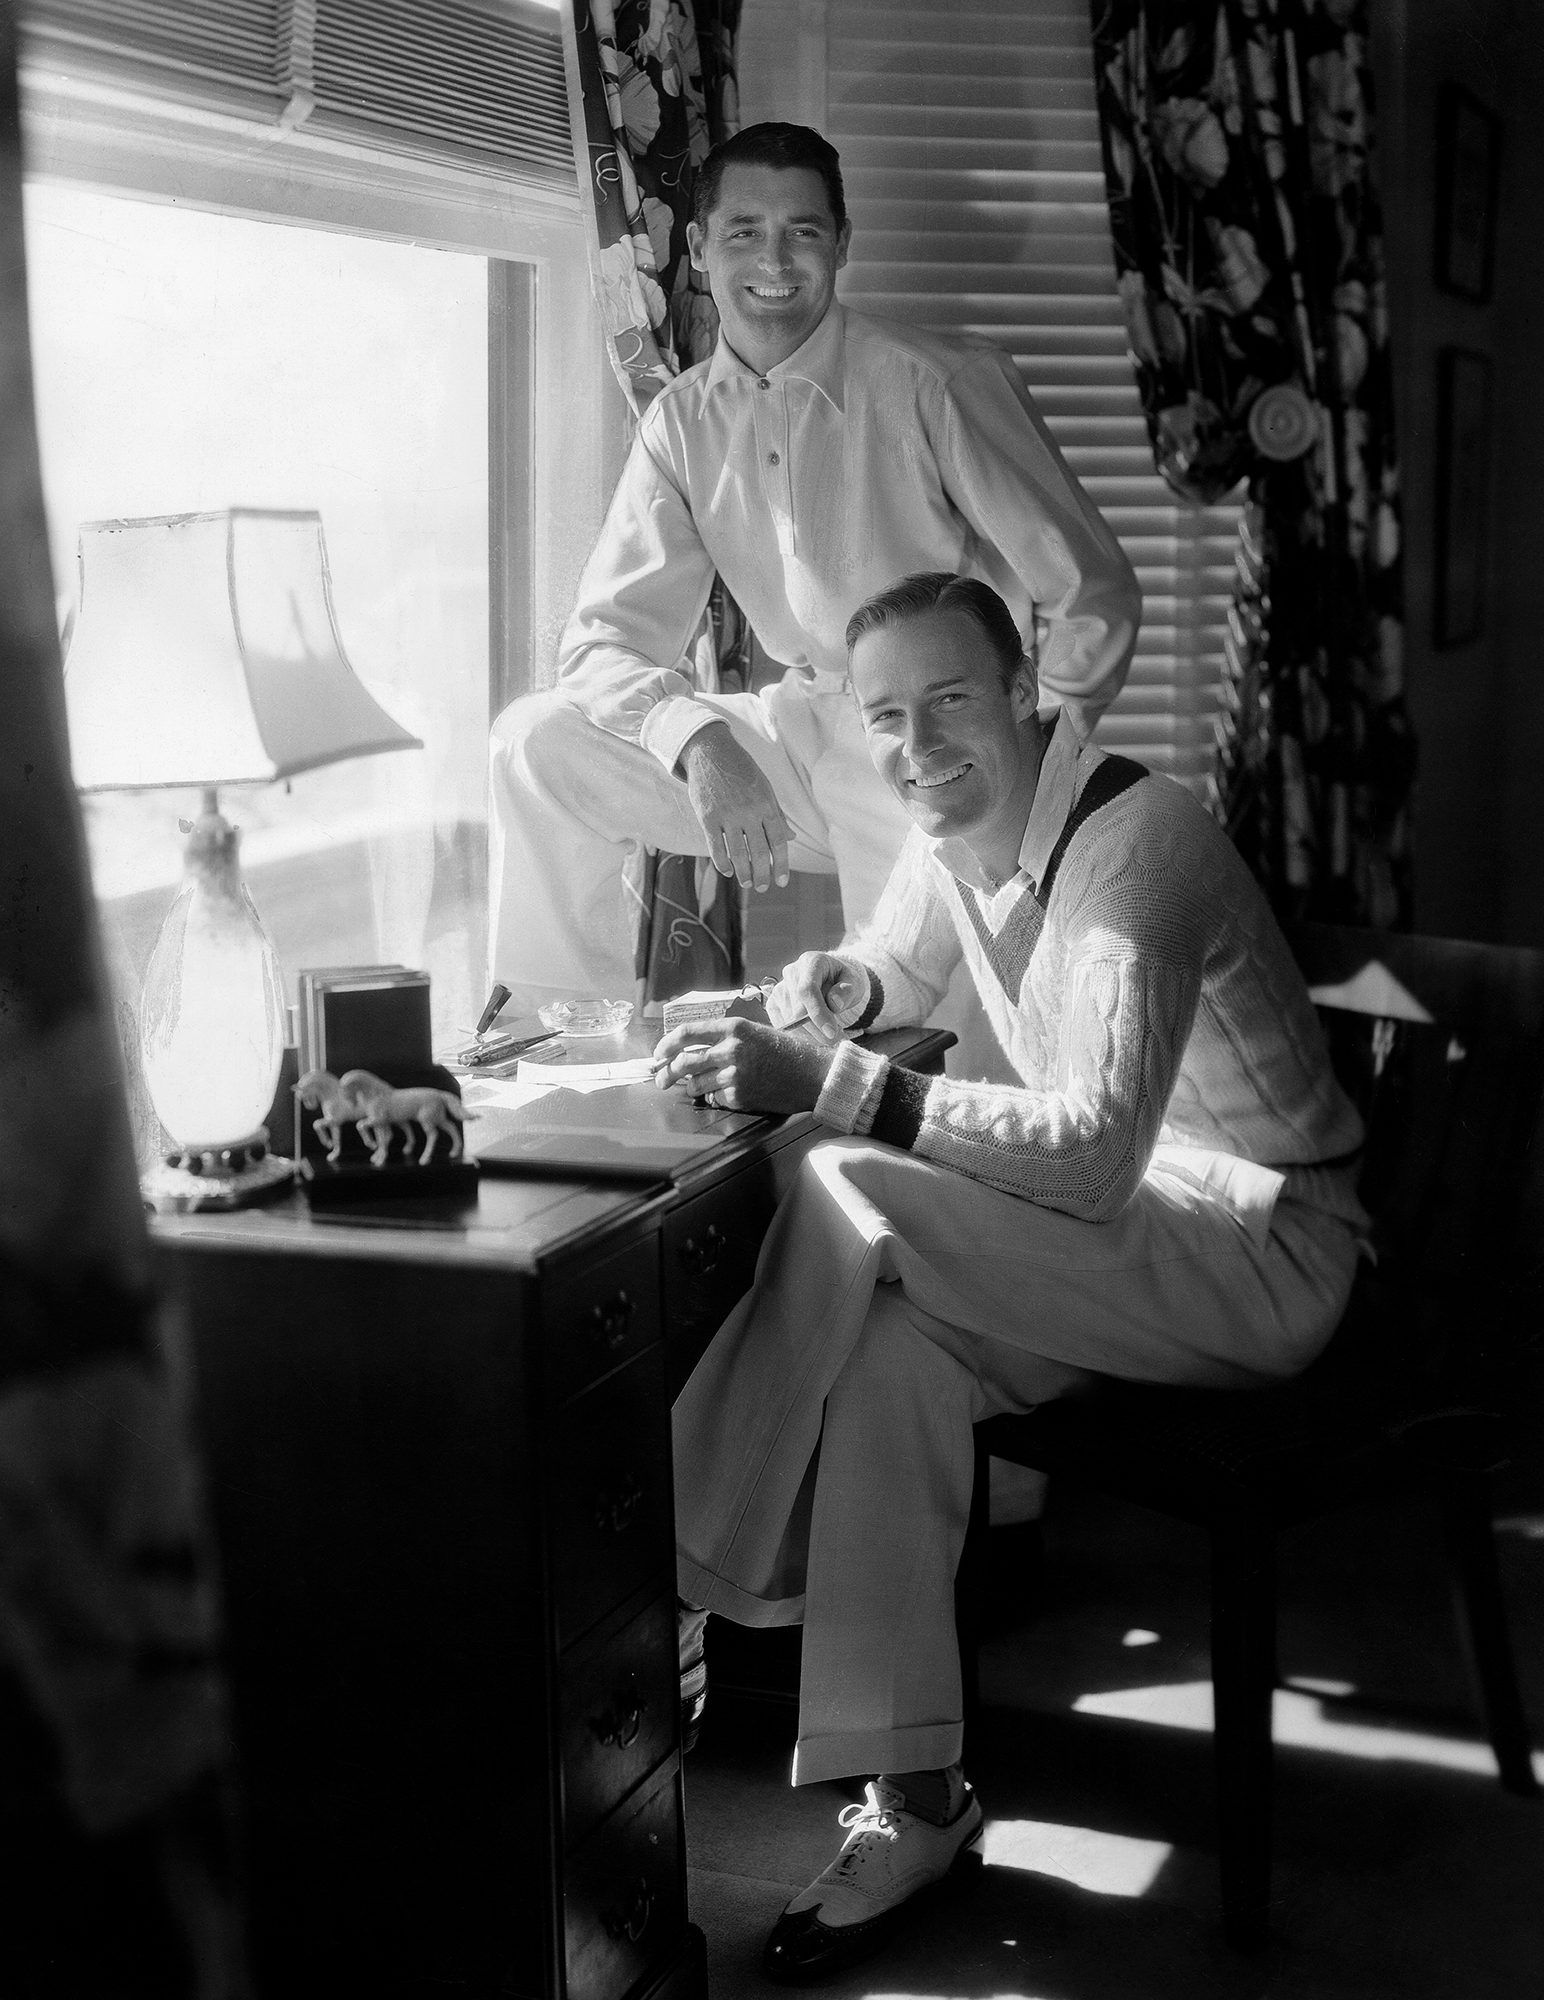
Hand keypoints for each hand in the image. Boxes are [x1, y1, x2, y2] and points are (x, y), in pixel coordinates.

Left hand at [652, 1016, 832, 1114]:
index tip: (658, 1055)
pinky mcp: (739, 1096)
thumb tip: (692, 1050)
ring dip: (693, 1088)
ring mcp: (734, 1074)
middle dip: (666, 1074)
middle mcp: (730, 1049)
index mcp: (733, 1028)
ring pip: (695, 1084)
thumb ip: (724, 1038)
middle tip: (661, 1080)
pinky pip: (715, 1099)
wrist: (813, 1073)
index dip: (666, 1045)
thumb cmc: (787, 1051)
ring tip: (702, 1086)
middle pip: (683, 1062)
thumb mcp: (754, 1032)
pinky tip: (731, 1092)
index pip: (686, 1033)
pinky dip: (716, 1098)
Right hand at [680, 724, 790, 892]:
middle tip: (763, 887)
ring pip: (738, 853)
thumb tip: (791, 837)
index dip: (781, 864)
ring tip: (747, 883)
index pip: (778, 841)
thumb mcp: (765, 788)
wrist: (711, 752)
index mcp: (766, 804)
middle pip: (759, 852)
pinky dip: (722, 862)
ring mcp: (727, 815)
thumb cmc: (742, 771)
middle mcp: (749, 811)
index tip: (782, 881)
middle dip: (763, 874)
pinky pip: (716, 846)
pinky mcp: (707, 816)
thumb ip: (776, 814)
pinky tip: (727, 871)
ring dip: (744, 873)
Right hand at [766, 952, 865, 1045]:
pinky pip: (781, 1026)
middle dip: (818, 1029)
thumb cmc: (843, 981)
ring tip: (826, 1031)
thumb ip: (847, 991)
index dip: (818, 1013)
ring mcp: (779, 988)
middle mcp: (791, 972)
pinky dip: (798, 1035)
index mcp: (811, 962)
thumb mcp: (854, 982)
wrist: (830, 981)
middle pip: (798, 1010)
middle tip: (836, 1036)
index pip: (807, 989)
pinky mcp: (773, 1003)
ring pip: (789, 1022)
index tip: (832, 1032)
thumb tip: (834, 1003)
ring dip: (810, 1034)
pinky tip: (813, 1032)